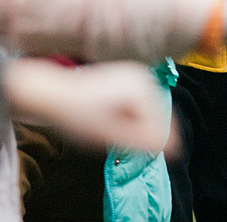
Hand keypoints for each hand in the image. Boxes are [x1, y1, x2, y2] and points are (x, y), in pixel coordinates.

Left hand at [3, 59, 169, 152]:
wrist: (51, 94)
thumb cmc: (76, 116)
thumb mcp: (110, 135)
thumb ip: (143, 141)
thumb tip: (175, 150)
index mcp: (141, 89)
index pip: (160, 127)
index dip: (142, 142)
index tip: (117, 142)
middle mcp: (143, 77)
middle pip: (155, 118)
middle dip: (137, 131)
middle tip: (111, 134)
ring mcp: (135, 75)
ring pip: (146, 112)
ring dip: (132, 124)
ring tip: (107, 125)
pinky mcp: (126, 78)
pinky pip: (137, 104)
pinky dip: (127, 115)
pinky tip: (107, 117)